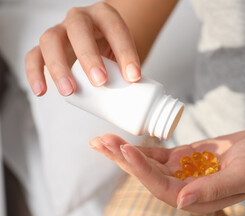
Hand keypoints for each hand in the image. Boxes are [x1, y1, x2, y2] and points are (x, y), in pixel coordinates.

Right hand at [25, 2, 140, 96]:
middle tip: (100, 82)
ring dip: (59, 66)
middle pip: (79, 29)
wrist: (99, 41)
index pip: (115, 29)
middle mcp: (80, 18)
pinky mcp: (45, 46)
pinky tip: (42, 91)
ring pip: (50, 40)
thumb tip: (139, 98)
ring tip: (69, 91)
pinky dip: (35, 73)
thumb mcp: (125, 53)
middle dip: (89, 56)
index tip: (133, 77)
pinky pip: (33, 55)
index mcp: (105, 16)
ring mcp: (60, 30)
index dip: (125, 52)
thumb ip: (130, 69)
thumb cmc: (113, 49)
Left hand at [89, 131, 244, 213]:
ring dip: (125, 153)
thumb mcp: (242, 176)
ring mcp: (180, 173)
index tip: (126, 151)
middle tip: (101, 143)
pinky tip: (123, 141)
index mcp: (195, 198)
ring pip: (147, 164)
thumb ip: (213, 189)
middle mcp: (183, 188)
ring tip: (103, 140)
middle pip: (146, 176)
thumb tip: (180, 201)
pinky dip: (140, 147)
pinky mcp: (181, 159)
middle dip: (123, 160)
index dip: (142, 171)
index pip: (161, 187)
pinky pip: (157, 154)